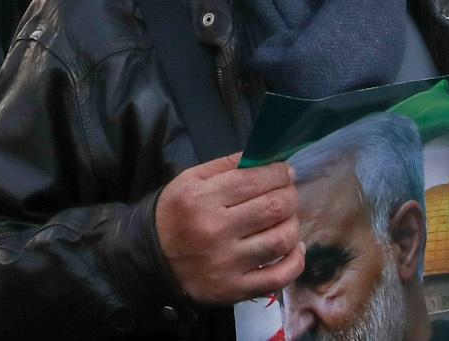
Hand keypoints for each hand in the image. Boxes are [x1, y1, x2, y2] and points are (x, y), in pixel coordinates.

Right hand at [154, 153, 300, 304]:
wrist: (152, 261)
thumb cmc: (175, 215)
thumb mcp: (189, 180)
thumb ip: (225, 165)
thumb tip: (264, 159)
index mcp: (201, 199)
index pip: (253, 180)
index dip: (278, 173)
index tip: (285, 172)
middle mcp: (215, 230)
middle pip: (273, 208)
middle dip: (290, 195)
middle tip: (288, 193)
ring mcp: (227, 263)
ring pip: (281, 240)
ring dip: (293, 224)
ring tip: (287, 218)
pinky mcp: (235, 290)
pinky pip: (279, 277)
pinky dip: (296, 261)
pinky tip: (295, 247)